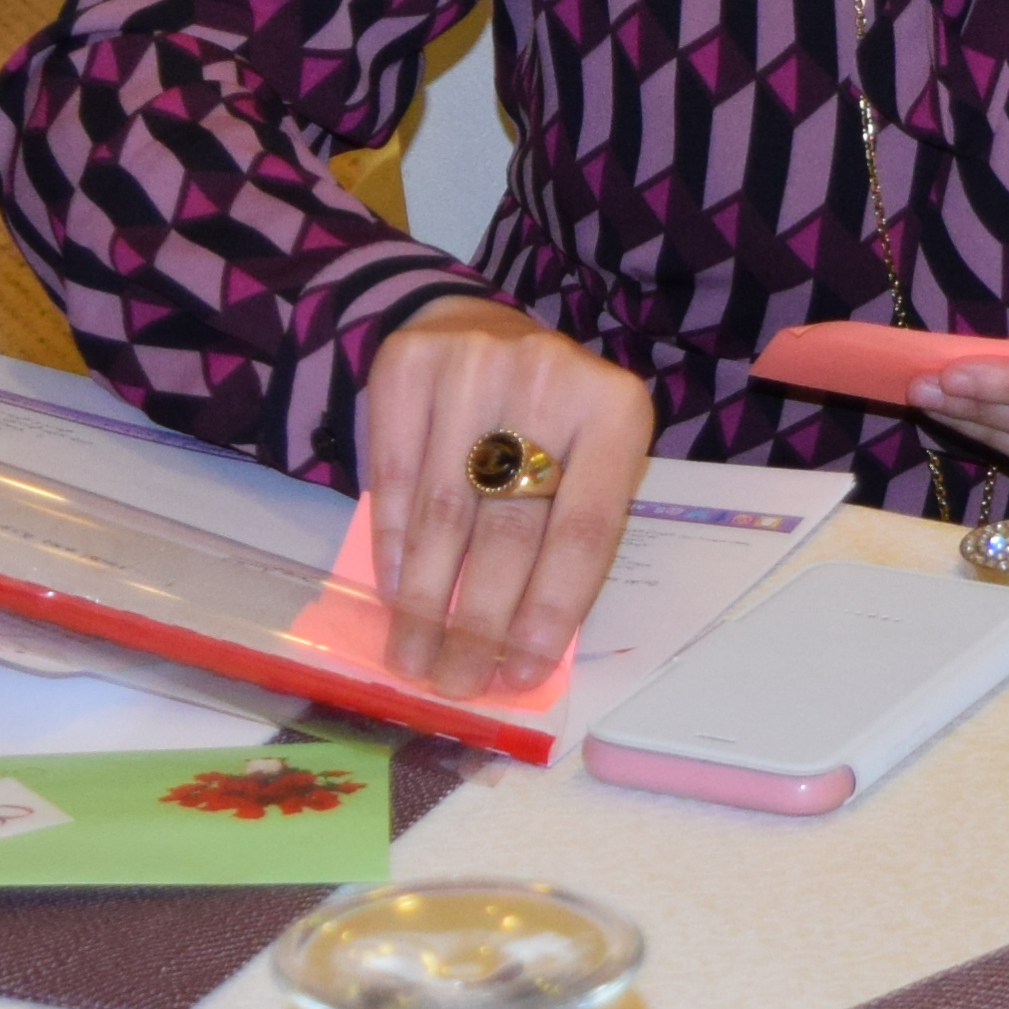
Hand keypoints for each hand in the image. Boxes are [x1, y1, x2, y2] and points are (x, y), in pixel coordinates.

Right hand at [356, 298, 654, 694]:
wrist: (475, 327)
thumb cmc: (542, 420)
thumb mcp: (582, 462)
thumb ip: (564, 536)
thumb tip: (523, 651)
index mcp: (616, 411)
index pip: (583, 531)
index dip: (550, 611)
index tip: (520, 674)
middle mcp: (550, 378)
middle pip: (511, 527)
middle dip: (480, 621)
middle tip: (458, 681)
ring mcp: (476, 363)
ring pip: (446, 509)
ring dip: (427, 598)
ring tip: (416, 657)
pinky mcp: (409, 363)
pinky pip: (395, 474)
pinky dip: (392, 542)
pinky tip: (393, 590)